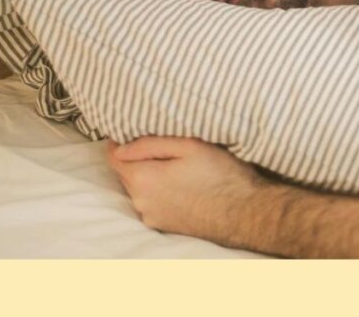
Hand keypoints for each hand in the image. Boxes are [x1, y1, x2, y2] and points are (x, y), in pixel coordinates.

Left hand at [106, 136, 263, 240]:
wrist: (245, 213)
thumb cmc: (220, 175)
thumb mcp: (188, 146)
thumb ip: (148, 144)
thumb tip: (119, 147)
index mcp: (143, 179)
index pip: (114, 157)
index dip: (120, 142)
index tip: (133, 132)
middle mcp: (141, 202)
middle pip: (127, 173)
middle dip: (138, 159)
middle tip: (165, 148)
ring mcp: (152, 217)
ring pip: (140, 189)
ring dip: (151, 177)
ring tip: (177, 168)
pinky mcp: (164, 226)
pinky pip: (152, 203)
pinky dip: (160, 193)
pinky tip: (182, 186)